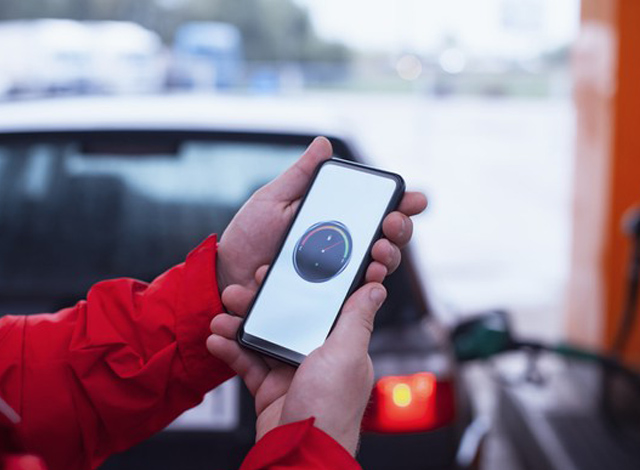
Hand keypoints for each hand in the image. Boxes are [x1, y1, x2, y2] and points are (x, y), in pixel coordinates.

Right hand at [207, 270, 385, 454]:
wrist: (298, 455)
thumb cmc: (329, 410)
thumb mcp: (345, 355)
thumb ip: (356, 320)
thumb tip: (376, 288)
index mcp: (341, 346)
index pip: (322, 306)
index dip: (303, 286)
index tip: (283, 269)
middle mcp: (318, 357)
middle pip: (288, 319)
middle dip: (262, 303)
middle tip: (241, 289)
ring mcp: (293, 374)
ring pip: (264, 338)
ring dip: (240, 325)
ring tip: (222, 316)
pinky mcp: (271, 390)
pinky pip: (248, 364)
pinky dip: (231, 351)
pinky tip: (217, 340)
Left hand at [216, 136, 426, 292]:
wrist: (225, 272)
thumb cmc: (249, 234)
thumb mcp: (273, 198)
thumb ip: (301, 175)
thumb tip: (323, 144)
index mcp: (336, 222)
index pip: (379, 213)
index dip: (403, 206)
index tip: (414, 199)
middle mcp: (342, 249)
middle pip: (388, 242)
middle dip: (399, 232)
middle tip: (391, 225)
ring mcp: (335, 276)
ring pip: (377, 271)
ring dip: (388, 261)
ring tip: (379, 254)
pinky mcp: (325, 299)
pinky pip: (351, 297)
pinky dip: (364, 288)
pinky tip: (366, 278)